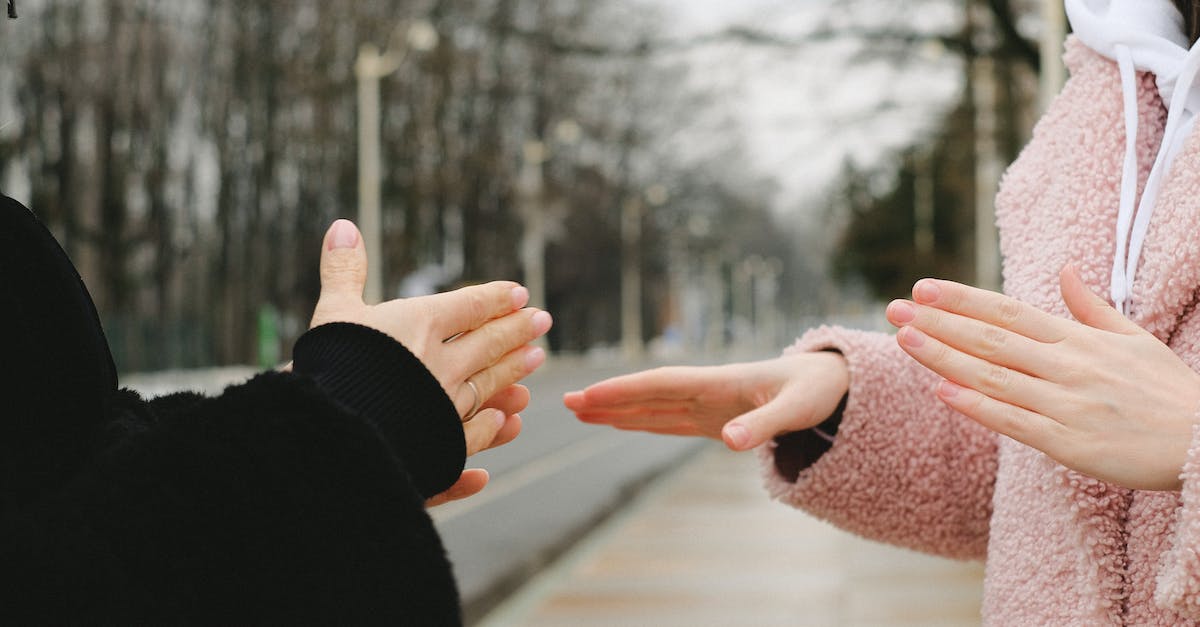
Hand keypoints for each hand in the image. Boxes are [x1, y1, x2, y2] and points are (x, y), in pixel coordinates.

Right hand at [311, 219, 552, 502]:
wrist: (330, 432)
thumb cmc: (327, 366)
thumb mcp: (332, 312)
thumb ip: (344, 270)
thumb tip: (343, 226)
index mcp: (421, 324)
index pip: (469, 306)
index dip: (495, 298)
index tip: (519, 293)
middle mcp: (442, 363)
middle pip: (489, 342)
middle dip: (517, 329)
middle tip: (543, 321)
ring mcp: (446, 405)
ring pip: (490, 382)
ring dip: (515, 368)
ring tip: (537, 357)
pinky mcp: (441, 444)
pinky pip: (475, 432)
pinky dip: (493, 424)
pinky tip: (506, 420)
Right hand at [563, 351, 848, 450]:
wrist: (832, 382)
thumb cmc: (816, 391)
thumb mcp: (796, 410)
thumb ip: (763, 425)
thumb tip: (728, 441)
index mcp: (719, 383)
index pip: (660, 385)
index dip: (624, 391)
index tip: (589, 396)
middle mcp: (706, 391)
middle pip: (647, 394)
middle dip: (607, 398)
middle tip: (565, 402)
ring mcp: (707, 404)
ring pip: (652, 406)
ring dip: (617, 409)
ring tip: (579, 410)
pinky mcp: (714, 418)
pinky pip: (669, 419)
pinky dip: (641, 420)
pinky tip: (620, 422)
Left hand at [886, 265, 1199, 490]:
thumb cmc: (1169, 391)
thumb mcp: (1133, 338)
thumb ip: (1091, 306)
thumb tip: (1064, 269)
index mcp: (1079, 340)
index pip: (1008, 312)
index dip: (963, 299)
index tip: (924, 288)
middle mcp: (1068, 366)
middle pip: (991, 339)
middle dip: (938, 323)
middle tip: (894, 309)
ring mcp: (1067, 404)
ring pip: (994, 376)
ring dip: (945, 357)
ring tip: (905, 339)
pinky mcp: (1071, 444)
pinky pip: (1015, 422)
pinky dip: (978, 406)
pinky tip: (943, 392)